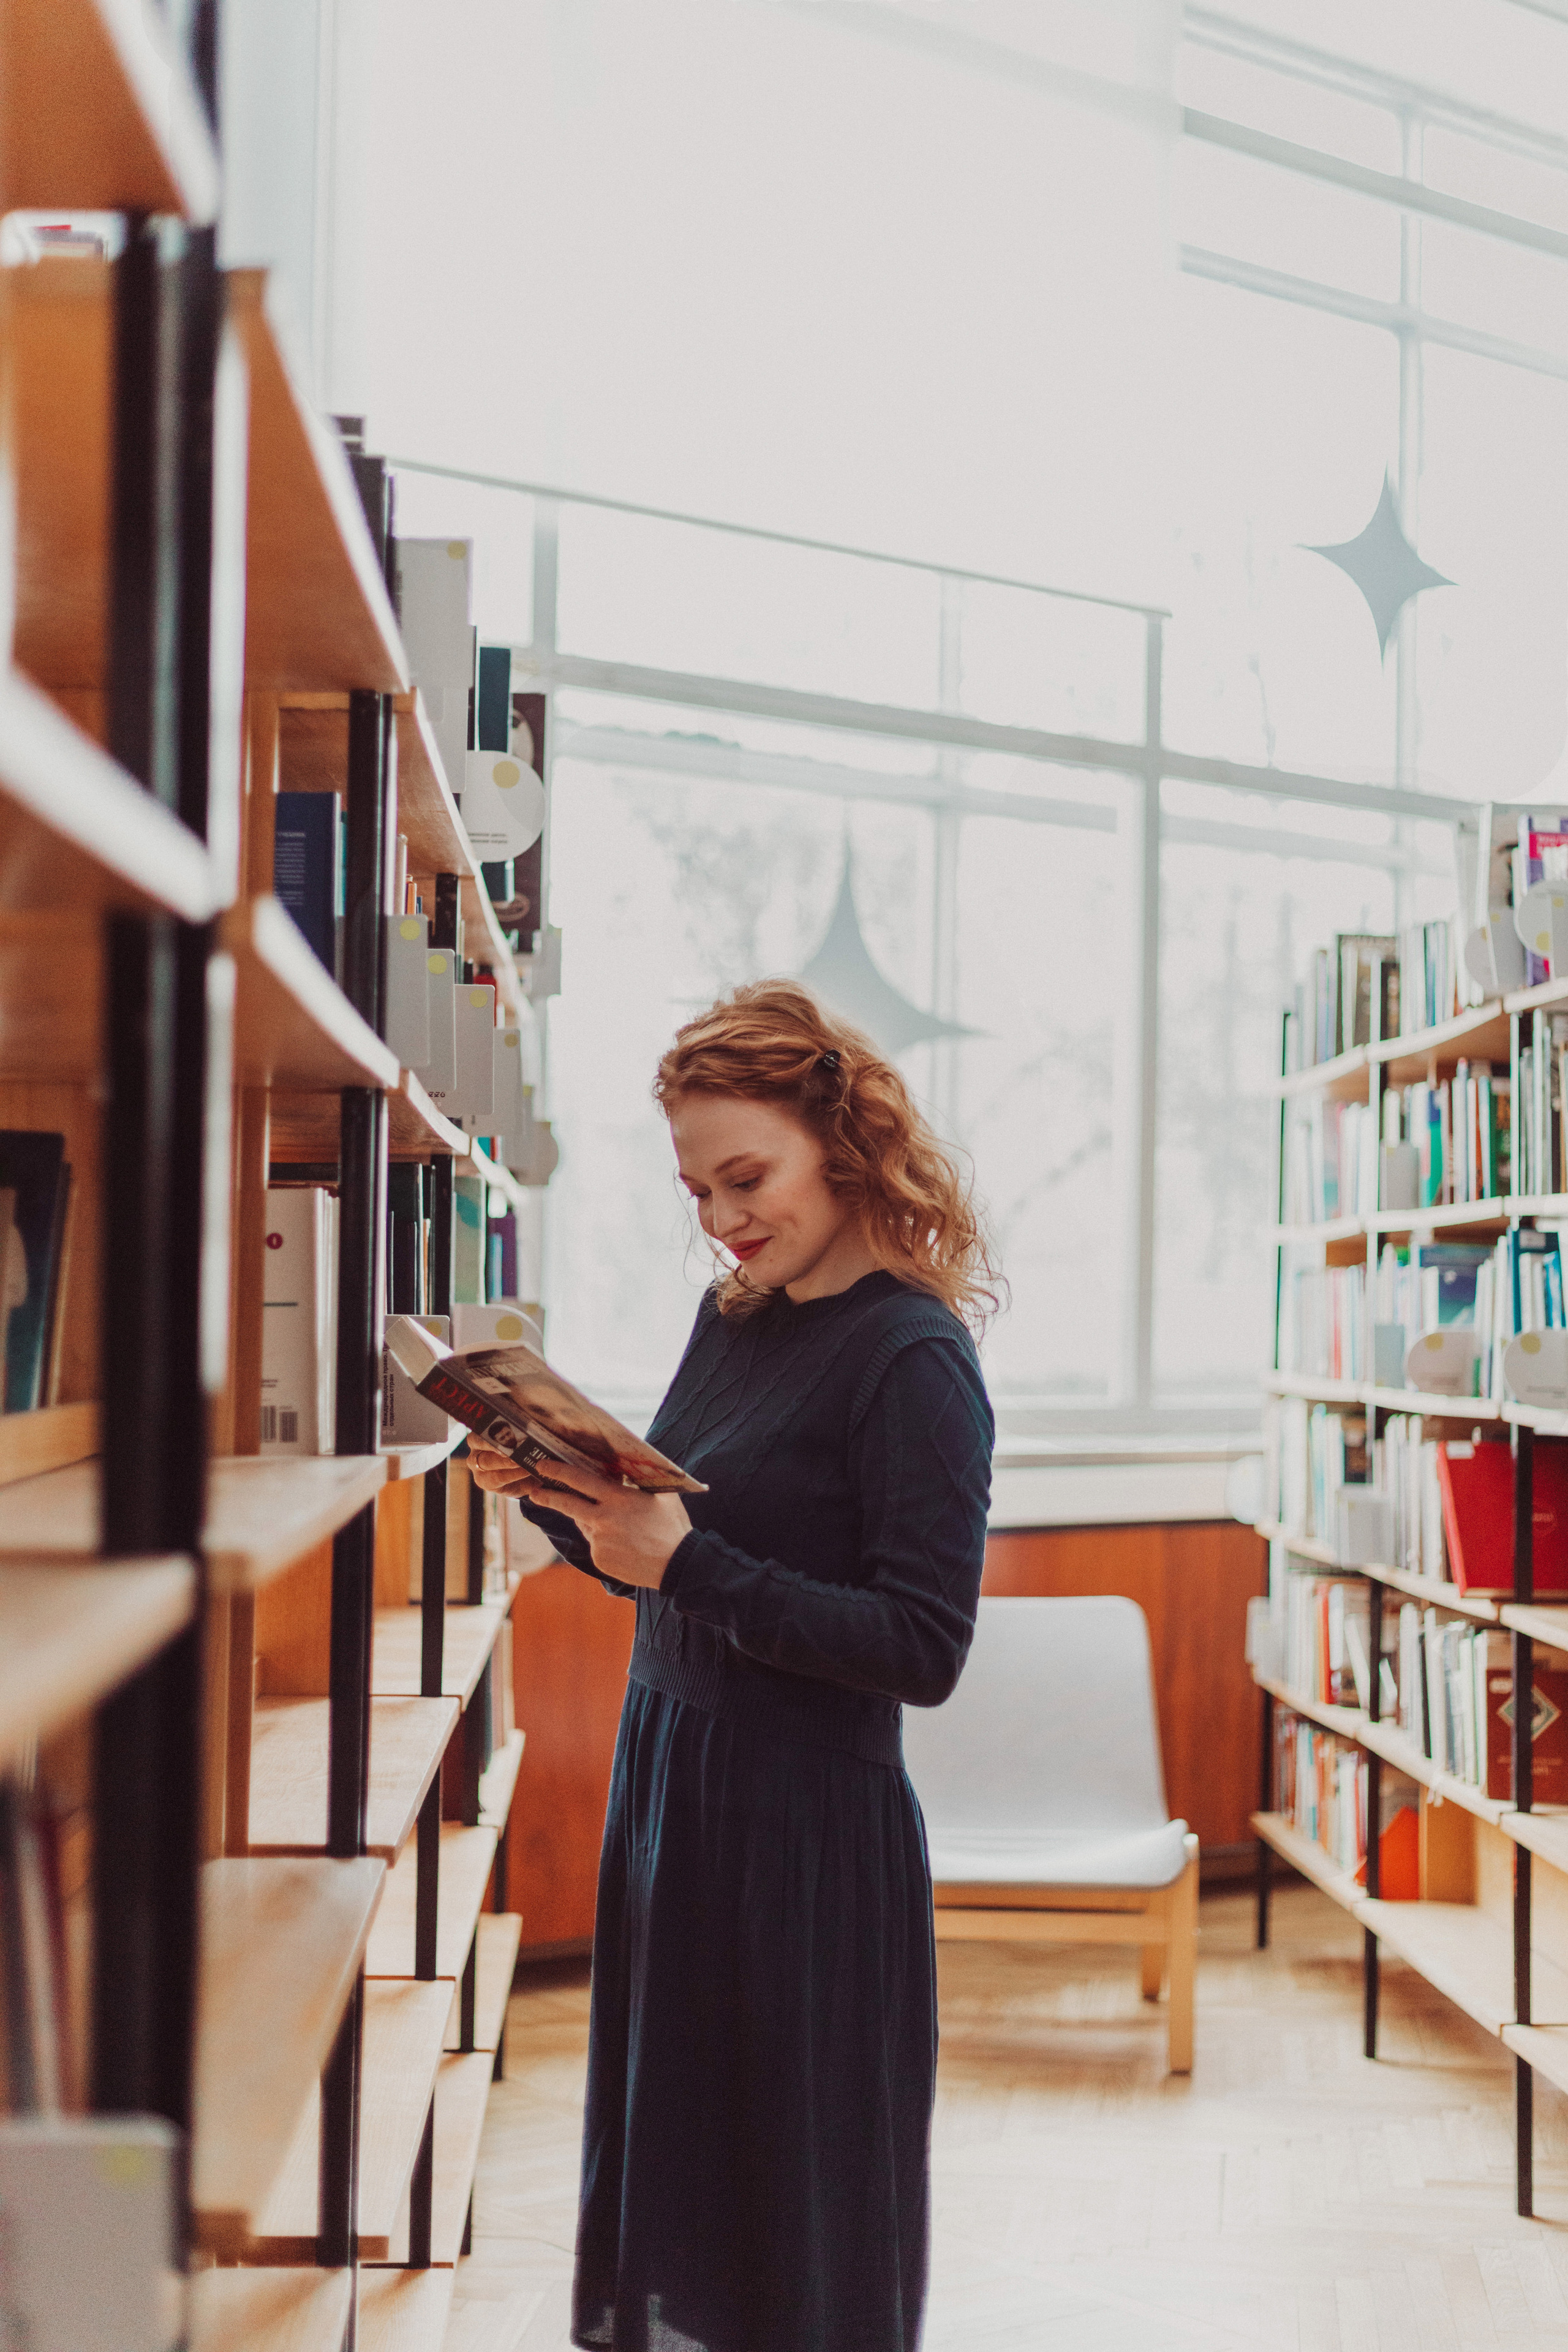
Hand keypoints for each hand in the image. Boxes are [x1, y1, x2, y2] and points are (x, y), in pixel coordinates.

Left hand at [468, 1443, 690, 1590]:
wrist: (677, 1565)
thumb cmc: (671, 1525)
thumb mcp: (660, 1494)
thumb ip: (640, 1479)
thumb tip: (625, 1464)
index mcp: (618, 1499)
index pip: (579, 1480)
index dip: (558, 1471)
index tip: (542, 1465)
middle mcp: (603, 1520)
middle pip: (566, 1504)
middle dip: (547, 1495)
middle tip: (534, 1490)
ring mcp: (599, 1542)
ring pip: (583, 1523)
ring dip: (588, 1518)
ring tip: (613, 1522)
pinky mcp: (599, 1559)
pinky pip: (594, 1543)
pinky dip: (602, 1539)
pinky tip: (622, 1542)